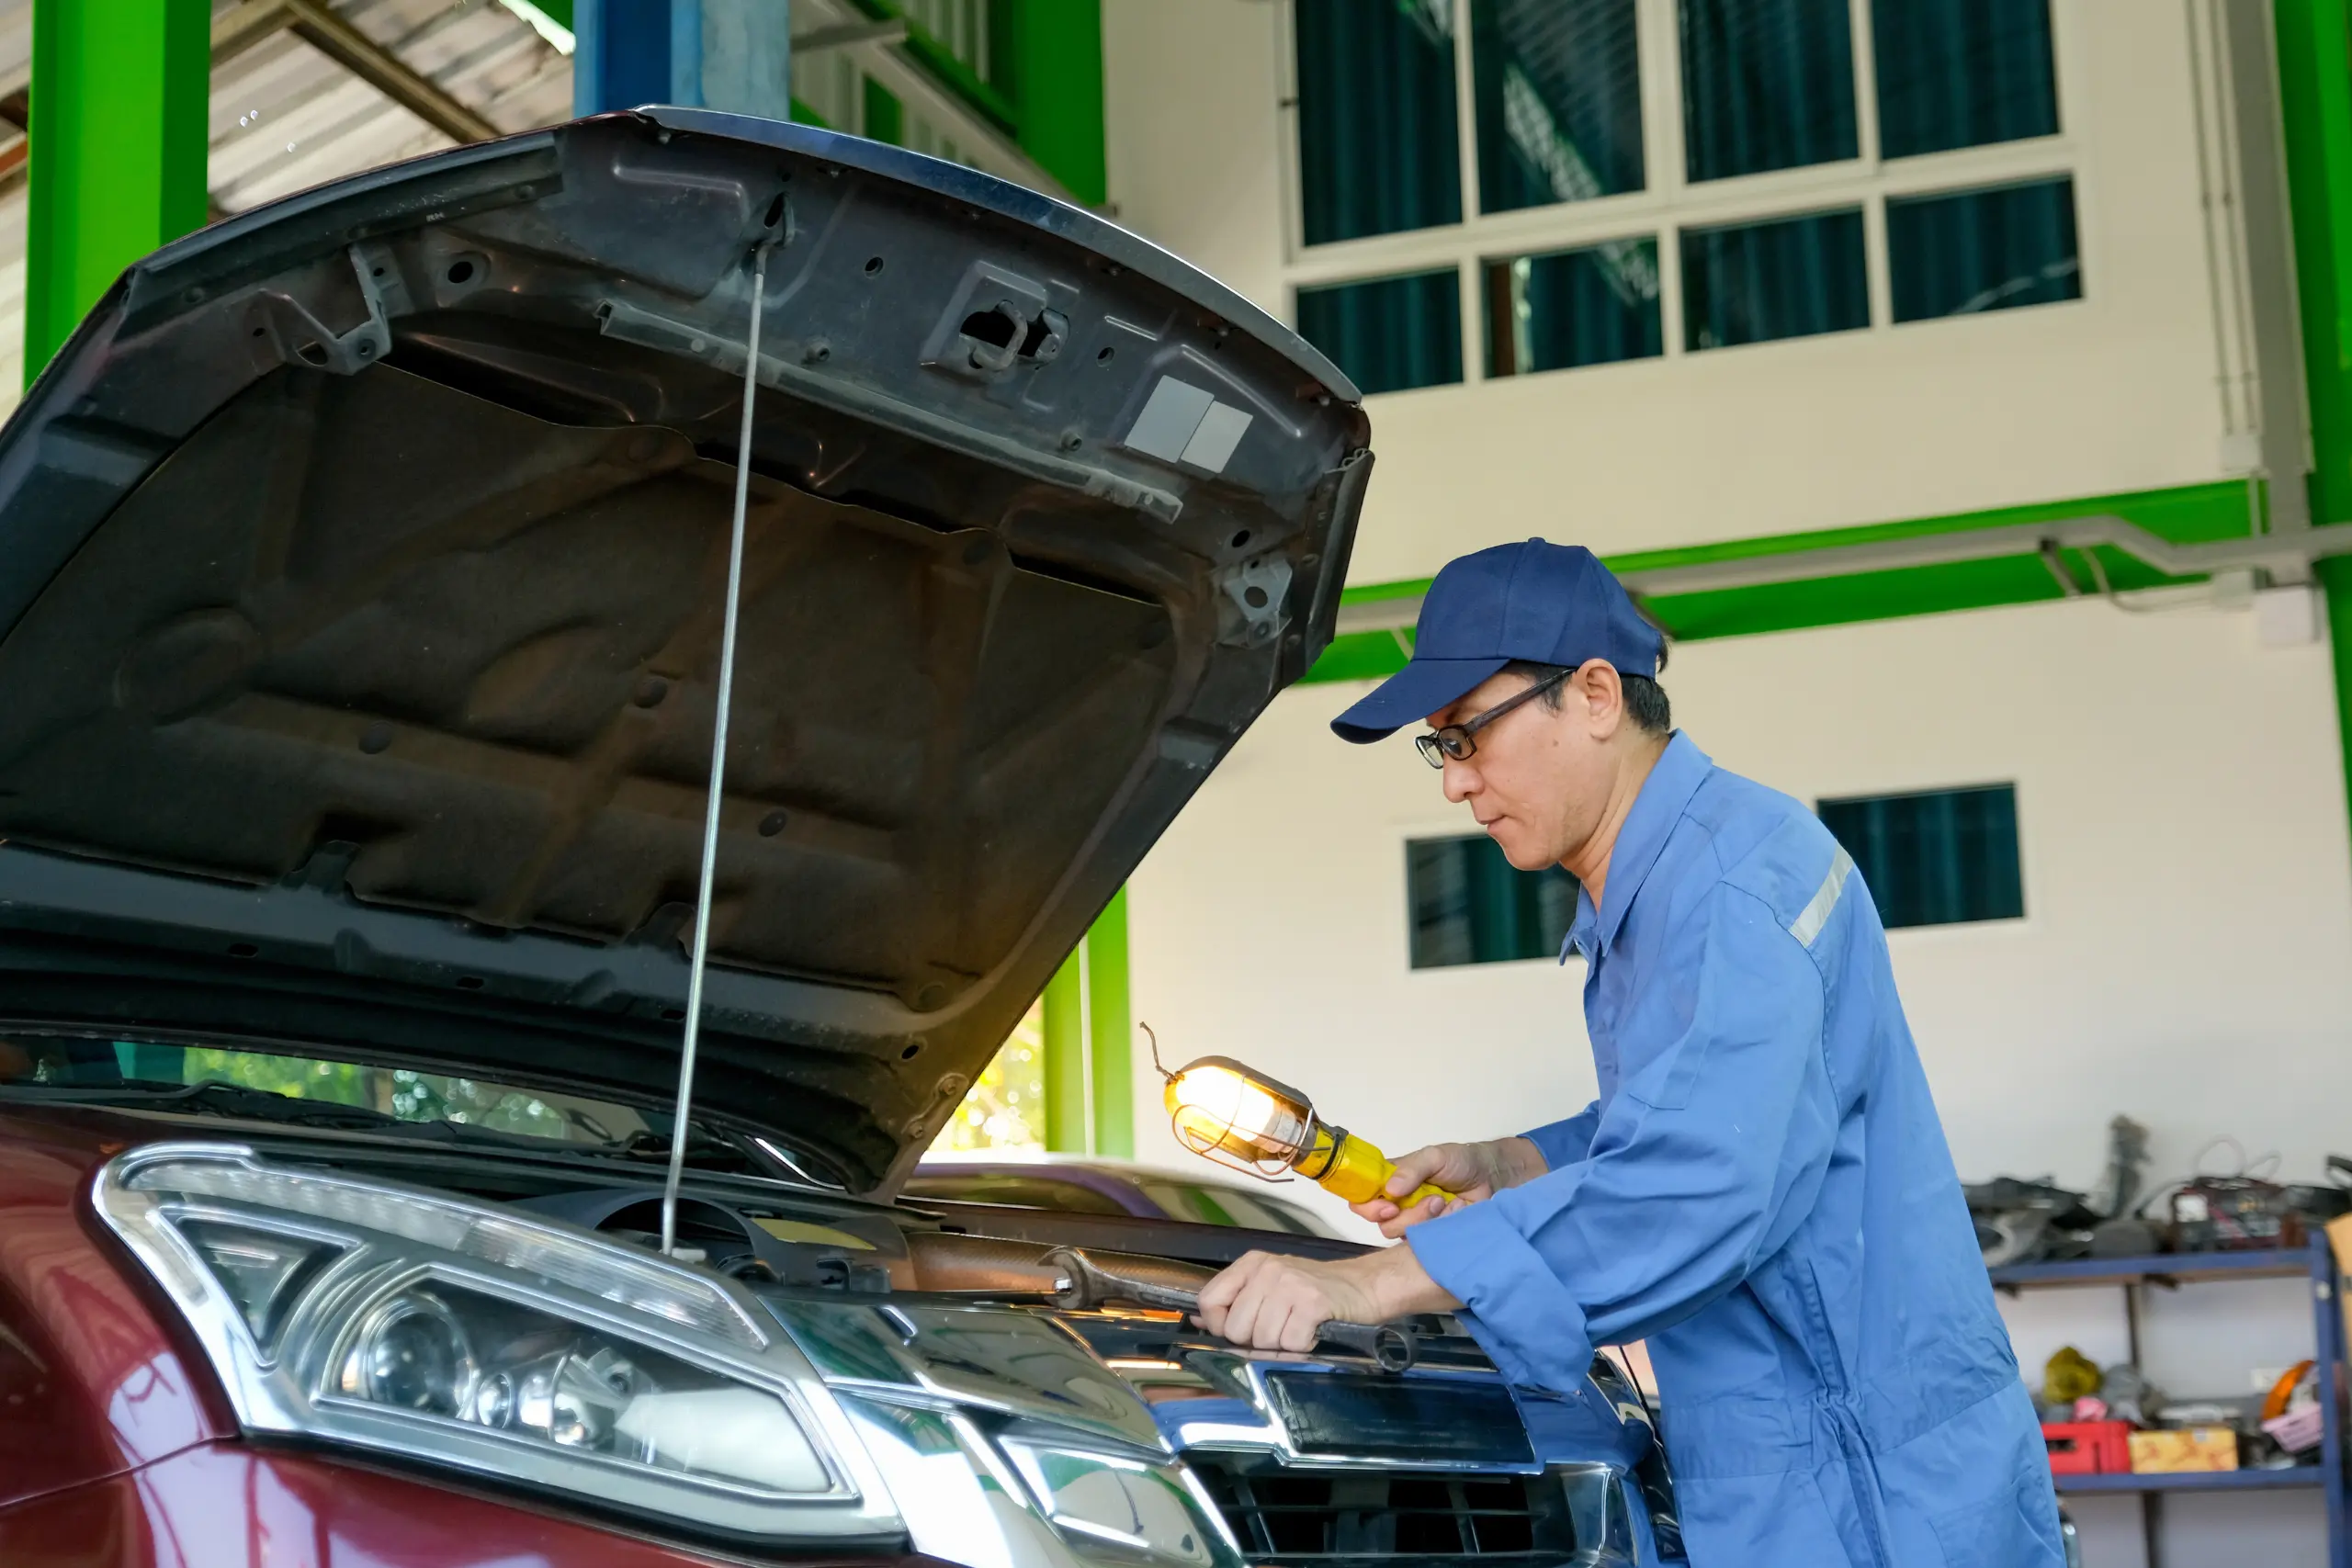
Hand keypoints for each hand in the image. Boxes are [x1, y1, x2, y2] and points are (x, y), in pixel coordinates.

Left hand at [1194, 1247, 1458, 1352]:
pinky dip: (1303, 1346)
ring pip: (1262, 1340)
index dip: (1221, 1325)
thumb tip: (1200, 1323)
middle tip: (1281, 1329)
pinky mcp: (1312, 1303)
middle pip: (1235, 1329)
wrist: (1366, 1286)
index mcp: (1252, 1263)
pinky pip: (1291, 1343)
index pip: (1209, 1301)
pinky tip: (1313, 1332)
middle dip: (1256, 1340)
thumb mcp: (1271, 1285)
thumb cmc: (1316, 1291)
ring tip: (1299, 1328)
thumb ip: (1237, 1301)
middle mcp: (1267, 1269)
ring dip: (1282, 1344)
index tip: (1241, 1330)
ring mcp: (1290, 1284)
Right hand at [1353, 1136, 1545, 1238]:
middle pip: (1381, 1223)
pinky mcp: (1434, 1239)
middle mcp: (1399, 1205)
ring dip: (1424, 1220)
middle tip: (1431, 1201)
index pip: (1362, 1198)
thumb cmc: (1461, 1162)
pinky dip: (1440, 1229)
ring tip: (1446, 1204)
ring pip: (1402, 1236)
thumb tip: (1390, 1188)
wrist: (1494, 1178)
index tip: (1388, 1206)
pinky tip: (1455, 1214)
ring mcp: (1416, 1224)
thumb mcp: (1435, 1156)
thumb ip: (1411, 1168)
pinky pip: (1425, 1244)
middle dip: (1404, 1215)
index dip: (1367, 1206)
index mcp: (1391, 1182)